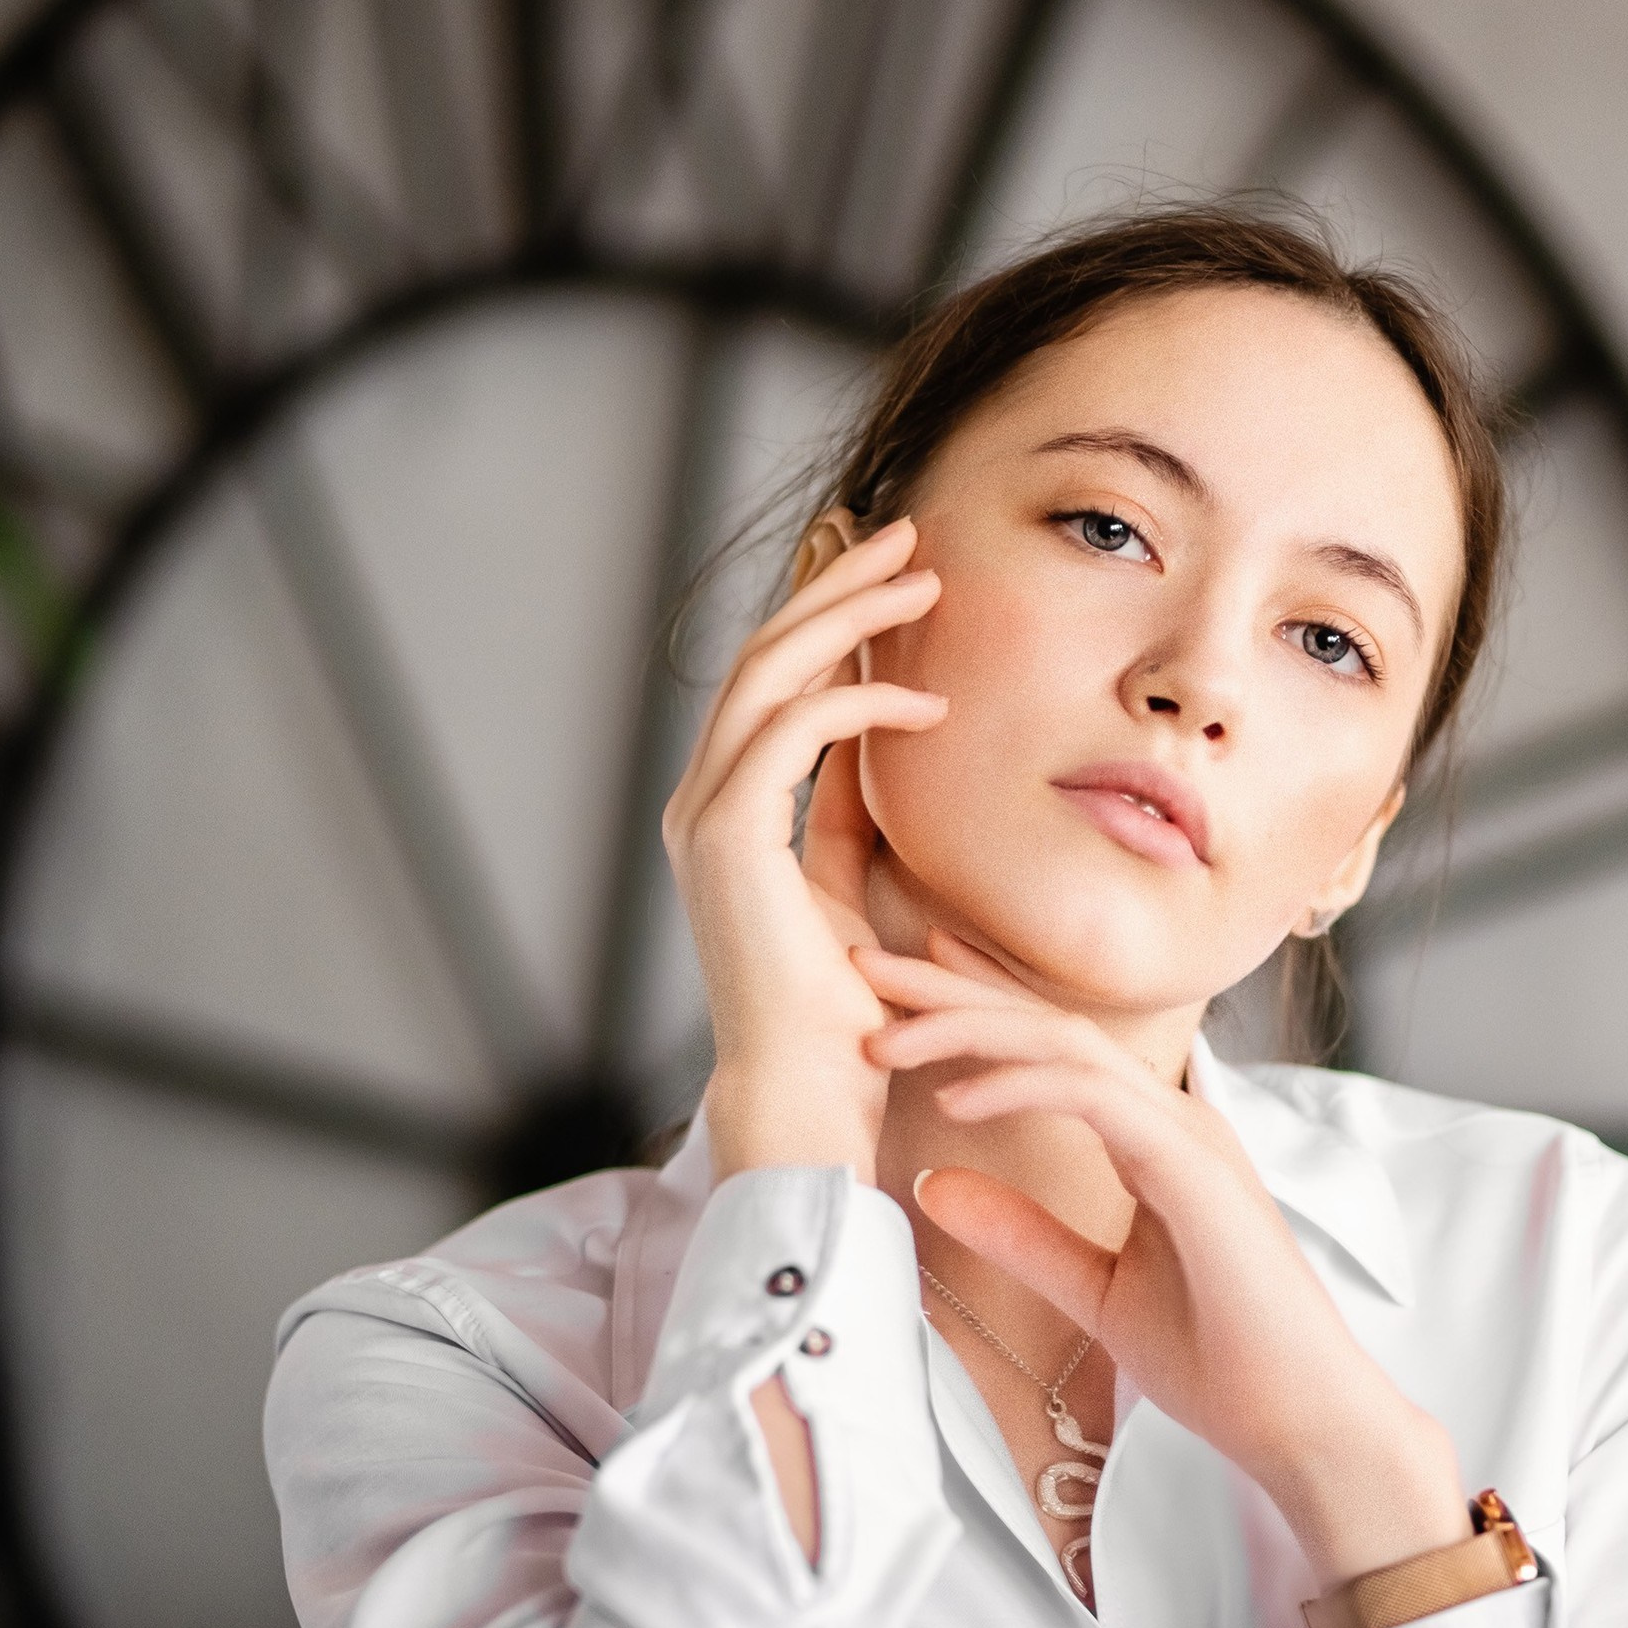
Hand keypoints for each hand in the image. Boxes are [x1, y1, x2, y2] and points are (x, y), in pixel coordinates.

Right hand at [662, 517, 946, 1179]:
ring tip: (922, 577)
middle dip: (834, 585)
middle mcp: (703, 802)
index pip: (768, 680)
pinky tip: (925, 700)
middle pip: (762, 655)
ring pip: (768, 674)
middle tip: (905, 533)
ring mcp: (704, 818)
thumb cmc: (844, 1010)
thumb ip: (847, 807)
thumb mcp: (851, 882)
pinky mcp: (727, 840)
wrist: (811, 1094)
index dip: (821, 612)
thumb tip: (886, 730)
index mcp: (726, 809)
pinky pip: (793, 734)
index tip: (882, 564)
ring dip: (847, 616)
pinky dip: (859, 704)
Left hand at [854, 931, 1467, 1593]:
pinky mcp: (1193, 1169)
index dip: (980, 1005)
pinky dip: (1020, 1086)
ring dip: (969, 1028)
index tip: (906, 985)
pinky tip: (954, 1099)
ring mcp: (1188, 1136)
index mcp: (1154, 1137)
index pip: (1053, 1047)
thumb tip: (933, 1183)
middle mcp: (1171, 1119)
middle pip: (1048, 1024)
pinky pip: (1093, 1098)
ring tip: (882, 1036)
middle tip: (864, 965)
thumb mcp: (1094, 1290)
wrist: (1305, 1426)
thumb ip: (1020, 1234)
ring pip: (1065, 1043)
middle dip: (952, 991)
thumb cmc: (1223, 1363)